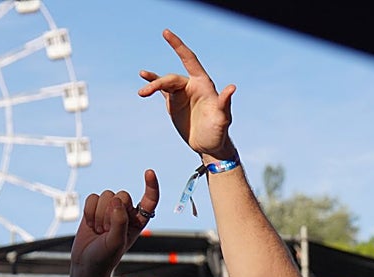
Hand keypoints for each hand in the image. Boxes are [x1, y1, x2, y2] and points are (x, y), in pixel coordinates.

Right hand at [69, 171, 159, 276]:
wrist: (86, 263)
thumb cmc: (105, 256)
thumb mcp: (117, 242)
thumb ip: (120, 221)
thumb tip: (116, 201)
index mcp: (138, 221)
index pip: (150, 200)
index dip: (151, 186)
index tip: (149, 172)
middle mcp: (126, 212)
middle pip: (122, 195)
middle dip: (111, 213)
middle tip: (108, 231)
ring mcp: (110, 209)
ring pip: (106, 195)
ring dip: (99, 215)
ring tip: (100, 231)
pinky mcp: (94, 208)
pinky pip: (92, 197)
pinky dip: (89, 212)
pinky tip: (90, 225)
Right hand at [138, 29, 236, 160]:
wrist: (209, 145)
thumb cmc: (219, 131)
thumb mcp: (223, 118)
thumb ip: (224, 102)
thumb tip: (232, 88)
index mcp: (203, 84)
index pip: (189, 60)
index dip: (178, 46)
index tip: (166, 33)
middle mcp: (192, 85)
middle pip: (172, 78)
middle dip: (158, 83)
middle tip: (145, 93)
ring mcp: (182, 94)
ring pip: (164, 84)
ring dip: (152, 85)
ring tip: (141, 93)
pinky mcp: (174, 103)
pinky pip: (161, 90)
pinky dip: (152, 84)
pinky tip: (143, 77)